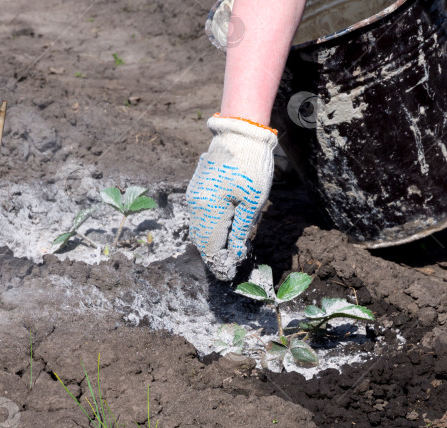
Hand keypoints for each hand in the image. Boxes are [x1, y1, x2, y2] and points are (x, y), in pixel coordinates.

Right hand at [186, 115, 277, 280]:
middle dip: (214, 257)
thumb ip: (241, 230)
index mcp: (208, 208)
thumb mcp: (252, 202)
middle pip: (201, 240)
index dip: (220, 263)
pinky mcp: (197, 189)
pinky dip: (210, 230)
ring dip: (211, 244)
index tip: (230, 275)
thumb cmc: (251, 166)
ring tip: (226, 256)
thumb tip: (234, 254)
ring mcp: (194, 196)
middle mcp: (195, 204)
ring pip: (199, 230)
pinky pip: (200, 217)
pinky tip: (222, 235)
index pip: (210, 246)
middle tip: (228, 270)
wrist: (240, 133)